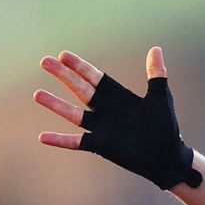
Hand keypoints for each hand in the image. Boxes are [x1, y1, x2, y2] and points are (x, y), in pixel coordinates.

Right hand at [35, 47, 202, 189]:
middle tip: (45, 61)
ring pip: (73, 114)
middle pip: (80, 89)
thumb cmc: (165, 126)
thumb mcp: (160, 98)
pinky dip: (61, 140)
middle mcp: (105, 110)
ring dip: (56, 105)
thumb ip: (156, 74)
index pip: (95, 78)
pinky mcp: (101, 145)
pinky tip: (43, 136)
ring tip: (37, 94)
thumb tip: (156, 48)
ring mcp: (101, 128)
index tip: (63, 54)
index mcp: (118, 96)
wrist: (167, 156)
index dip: (80, 67)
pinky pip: (77, 142)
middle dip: (64, 76)